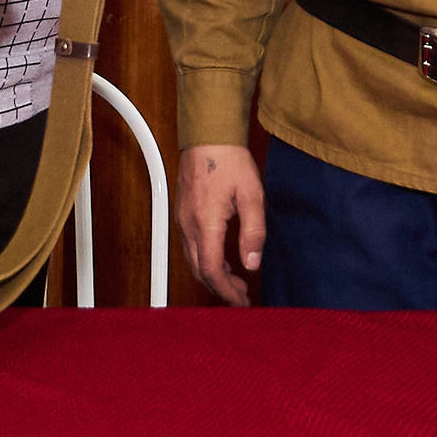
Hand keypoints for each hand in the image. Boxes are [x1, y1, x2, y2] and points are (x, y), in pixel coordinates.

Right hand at [176, 143, 264, 305]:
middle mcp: (189, 225)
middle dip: (220, 288)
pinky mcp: (183, 213)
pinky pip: (191, 246)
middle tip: (242, 295)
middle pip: (199, 270)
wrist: (208, 135)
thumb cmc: (229, 160)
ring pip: (193, 260)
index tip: (242, 301)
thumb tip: (252, 264)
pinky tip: (222, 257)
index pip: (212, 271)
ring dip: (212, 275)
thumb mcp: (251, 195)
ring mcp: (182, 219)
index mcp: (206, 223)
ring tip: (235, 280)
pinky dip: (205, 260)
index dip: (227, 292)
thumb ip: (253, 232)